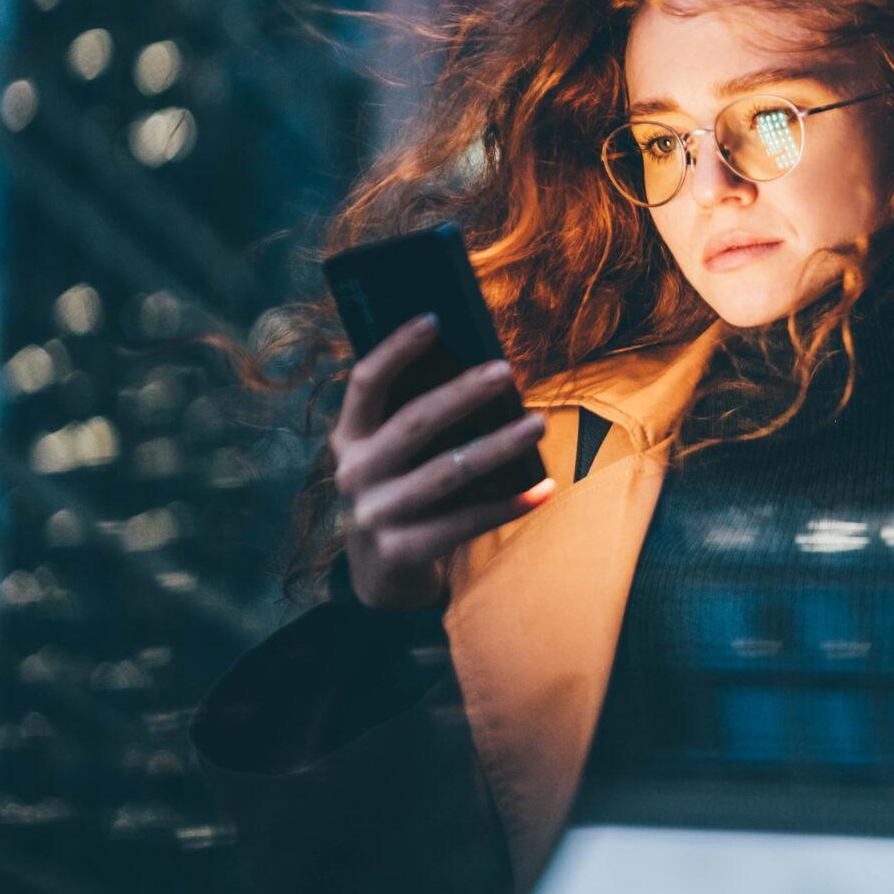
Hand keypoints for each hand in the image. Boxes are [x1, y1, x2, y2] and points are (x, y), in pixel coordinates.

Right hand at [330, 312, 555, 610]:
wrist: (382, 575)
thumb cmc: (403, 493)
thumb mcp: (393, 456)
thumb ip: (417, 420)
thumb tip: (481, 370)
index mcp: (350, 438)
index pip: (366, 383)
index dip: (396, 349)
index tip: (434, 318)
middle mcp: (355, 473)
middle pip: (415, 423)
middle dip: (463, 393)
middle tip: (507, 371)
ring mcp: (375, 514)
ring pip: (449, 472)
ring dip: (499, 445)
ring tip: (539, 423)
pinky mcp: (402, 550)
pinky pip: (467, 522)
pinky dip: (510, 503)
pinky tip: (543, 489)